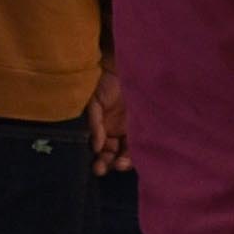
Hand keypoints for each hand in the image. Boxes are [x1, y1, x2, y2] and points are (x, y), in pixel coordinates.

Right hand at [86, 58, 130, 176]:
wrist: (121, 65)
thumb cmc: (102, 82)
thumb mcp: (93, 102)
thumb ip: (94, 124)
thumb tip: (96, 147)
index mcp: (97, 129)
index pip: (97, 152)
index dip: (97, 162)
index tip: (96, 167)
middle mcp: (111, 133)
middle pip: (110, 156)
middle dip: (107, 165)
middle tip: (104, 168)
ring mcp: (126, 130)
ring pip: (125, 153)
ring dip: (122, 162)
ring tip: (121, 164)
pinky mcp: (141, 126)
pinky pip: (139, 144)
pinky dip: (136, 153)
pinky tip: (133, 156)